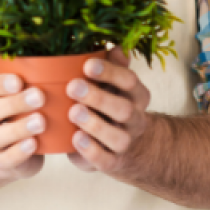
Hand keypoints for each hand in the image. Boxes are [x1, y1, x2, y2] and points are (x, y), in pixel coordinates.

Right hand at [0, 53, 45, 181]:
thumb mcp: (2, 90)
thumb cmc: (7, 112)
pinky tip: (34, 144)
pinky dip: (20, 153)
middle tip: (39, 96)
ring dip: (20, 128)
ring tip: (41, 120)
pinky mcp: (1, 163)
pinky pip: (7, 160)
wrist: (1, 150)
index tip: (19, 80)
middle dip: (15, 103)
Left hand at [65, 47, 152, 175]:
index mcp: (137, 95)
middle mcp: (136, 119)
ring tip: (73, 112)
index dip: (110, 72)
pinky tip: (75, 138)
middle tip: (73, 86)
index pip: (129, 81)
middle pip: (124, 109)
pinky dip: (91, 151)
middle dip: (98, 97)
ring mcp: (126, 143)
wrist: (127, 146)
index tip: (87, 64)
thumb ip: (114, 65)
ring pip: (117, 138)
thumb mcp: (115, 83)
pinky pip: (105, 161)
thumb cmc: (111, 104)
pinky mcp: (113, 163)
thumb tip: (116, 47)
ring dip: (95, 124)